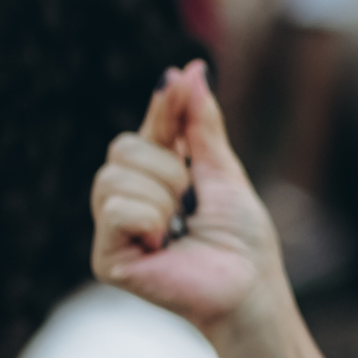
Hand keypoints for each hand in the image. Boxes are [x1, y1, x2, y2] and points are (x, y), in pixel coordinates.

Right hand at [90, 61, 290, 337]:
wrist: (249, 287)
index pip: (147, 127)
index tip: (178, 86)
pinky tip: (162, 245)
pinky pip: (116, 210)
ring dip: (162, 200)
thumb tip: (189, 70)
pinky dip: (149, 222)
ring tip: (179, 230)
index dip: (163, 108)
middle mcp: (127, 200)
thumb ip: (201, 123)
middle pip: (122, 148)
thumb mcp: (223, 171)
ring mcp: (113, 229)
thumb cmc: (242, 241)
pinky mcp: (107, 258)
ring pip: (115, 177)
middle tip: (191, 206)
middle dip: (170, 171)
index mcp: (154, 176)